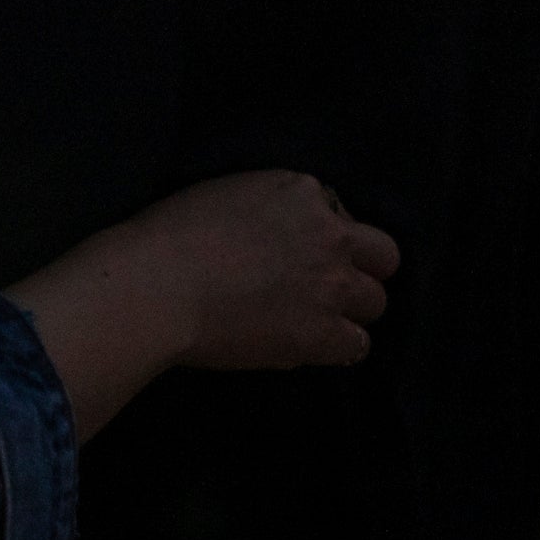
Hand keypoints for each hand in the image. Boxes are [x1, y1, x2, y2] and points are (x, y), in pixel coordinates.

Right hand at [120, 169, 397, 370]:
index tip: (296, 251)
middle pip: (382, 255)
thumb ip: (270, 213)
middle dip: (360, 268)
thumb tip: (284, 244)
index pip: (339, 213)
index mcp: (301, 191)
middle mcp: (328, 234)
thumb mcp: (229, 195)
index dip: (321, 236)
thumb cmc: (172, 236)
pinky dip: (336, 347)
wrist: (157, 285)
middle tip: (324, 285)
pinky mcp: (322, 333)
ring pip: (375, 302)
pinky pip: (357, 346)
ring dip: (348, 310)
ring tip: (311, 319)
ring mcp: (330, 285)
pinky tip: (307, 344)